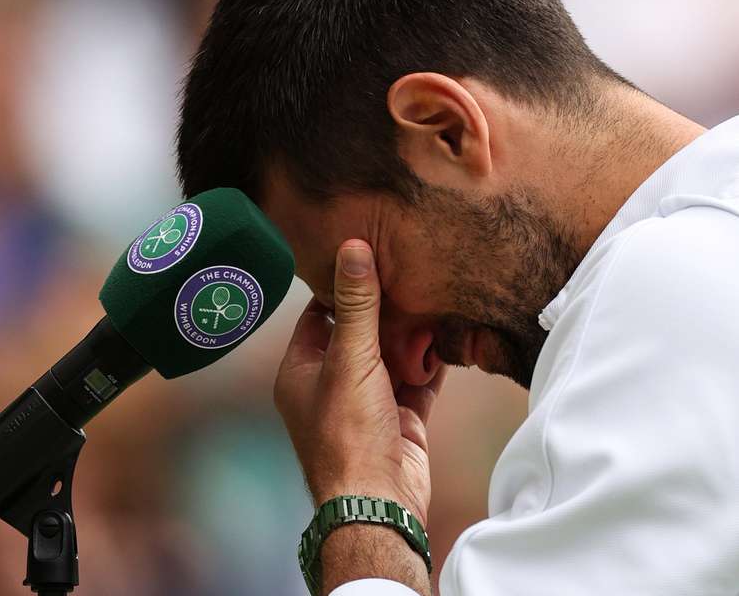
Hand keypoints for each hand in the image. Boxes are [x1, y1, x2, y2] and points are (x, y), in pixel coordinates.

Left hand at [274, 239, 444, 526]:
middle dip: (385, 311)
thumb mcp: (350, 359)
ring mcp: (367, 403)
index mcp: (302, 371)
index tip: (367, 260)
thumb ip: (357, 305)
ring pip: (391, 357)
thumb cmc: (348, 434)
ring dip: (411, 337)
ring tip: (433, 298)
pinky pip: (417, 380)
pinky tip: (448, 338)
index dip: (342, 290)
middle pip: (360, 334)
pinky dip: (430, 363)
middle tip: (409, 274)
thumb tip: (352, 247)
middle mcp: (331, 385)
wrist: (378, 502)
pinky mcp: (399, 418)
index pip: (318, 316)